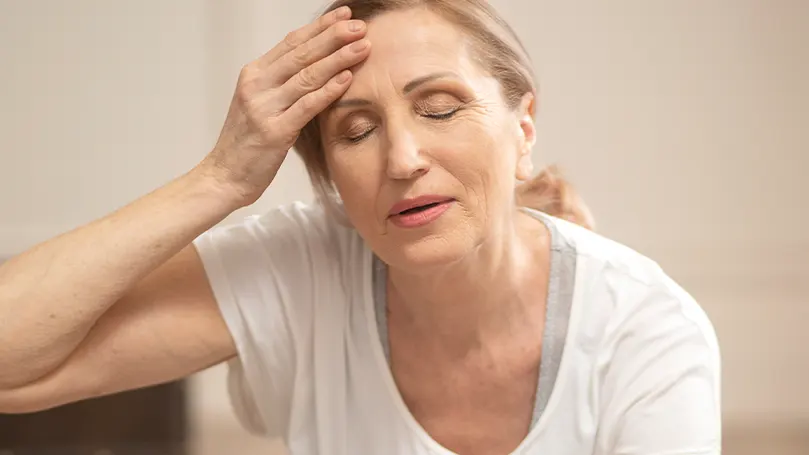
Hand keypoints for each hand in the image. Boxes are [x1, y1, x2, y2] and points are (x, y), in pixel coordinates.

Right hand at [199, 6, 369, 205]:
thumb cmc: (246, 144)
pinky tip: (348, 78)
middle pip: (302, 54)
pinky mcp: (274, 131)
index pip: (291, 42)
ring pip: (307, 75)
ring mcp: (264, 107)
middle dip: (334, 36)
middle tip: (360, 25)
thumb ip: (282, 85)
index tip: (344, 16)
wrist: (224, 176)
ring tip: (363, 46)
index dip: (320, 27)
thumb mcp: (260, 105)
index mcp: (254, 75)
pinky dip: (329, 90)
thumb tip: (315, 66)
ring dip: (338, 59)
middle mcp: (257, 85)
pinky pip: (307, 105)